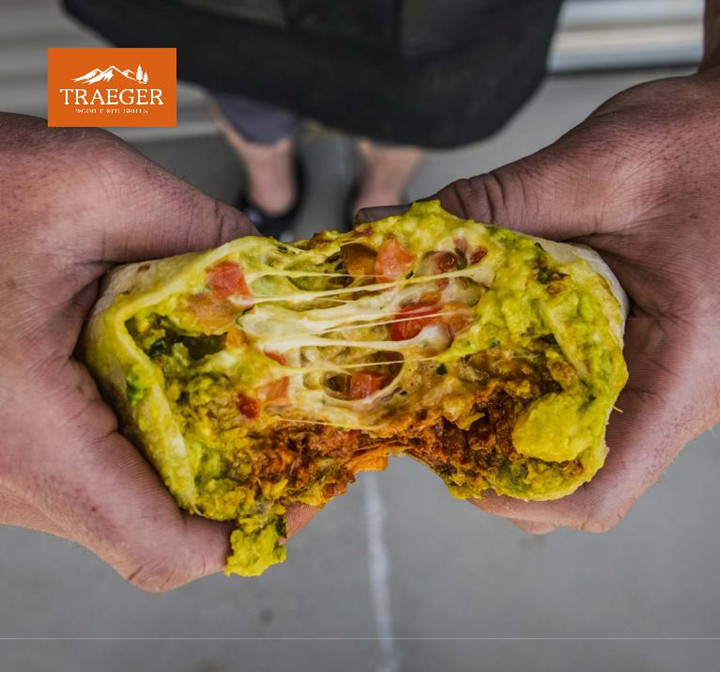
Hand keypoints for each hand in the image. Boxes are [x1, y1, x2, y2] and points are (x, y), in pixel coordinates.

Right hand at [0, 114, 314, 590]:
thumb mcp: (90, 185)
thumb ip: (198, 228)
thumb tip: (262, 269)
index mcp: (29, 432)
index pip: (160, 547)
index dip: (249, 534)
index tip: (300, 493)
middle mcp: (6, 475)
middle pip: (155, 527)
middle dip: (233, 483)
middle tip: (287, 429)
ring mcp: (0, 472)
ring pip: (123, 503)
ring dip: (192, 461)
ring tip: (237, 401)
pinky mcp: (3, 451)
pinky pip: (93, 474)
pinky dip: (147, 444)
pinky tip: (170, 386)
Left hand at [431, 69, 717, 532]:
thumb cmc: (703, 144)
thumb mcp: (599, 167)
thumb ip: (499, 203)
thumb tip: (402, 230)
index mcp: (687, 366)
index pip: (602, 488)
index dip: (522, 497)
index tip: (457, 464)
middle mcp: (683, 392)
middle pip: (582, 477)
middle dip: (503, 460)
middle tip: (440, 419)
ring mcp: (671, 380)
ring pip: (586, 445)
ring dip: (516, 428)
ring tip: (456, 390)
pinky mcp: (655, 358)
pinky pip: (595, 404)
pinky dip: (539, 394)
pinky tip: (497, 355)